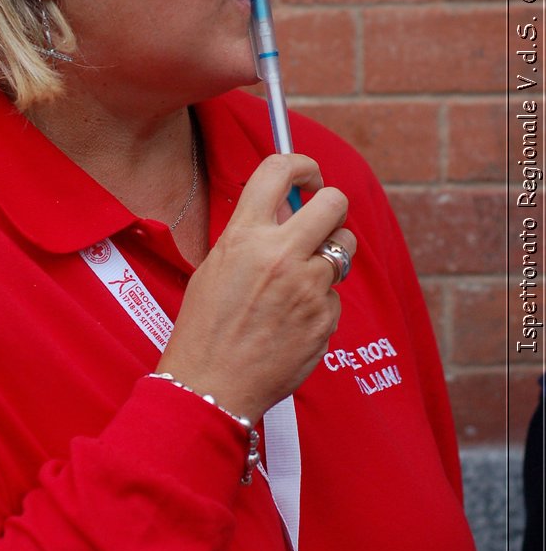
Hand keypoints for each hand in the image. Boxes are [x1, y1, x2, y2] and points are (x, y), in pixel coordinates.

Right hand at [156, 154, 355, 422]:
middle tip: (321, 220)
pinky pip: (335, 296)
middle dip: (332, 206)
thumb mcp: (217, 266)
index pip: (280, 170)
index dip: (301, 164)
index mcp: (245, 236)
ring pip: (345, 248)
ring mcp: (307, 287)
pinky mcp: (325, 318)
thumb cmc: (206, 328)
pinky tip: (293, 320)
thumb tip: (285, 210)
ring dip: (333, 254)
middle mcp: (280, 255)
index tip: (309, 174)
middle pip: (334, 202)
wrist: (211, 385)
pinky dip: (321, 303)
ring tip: (306, 275)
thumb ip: (252, 234)